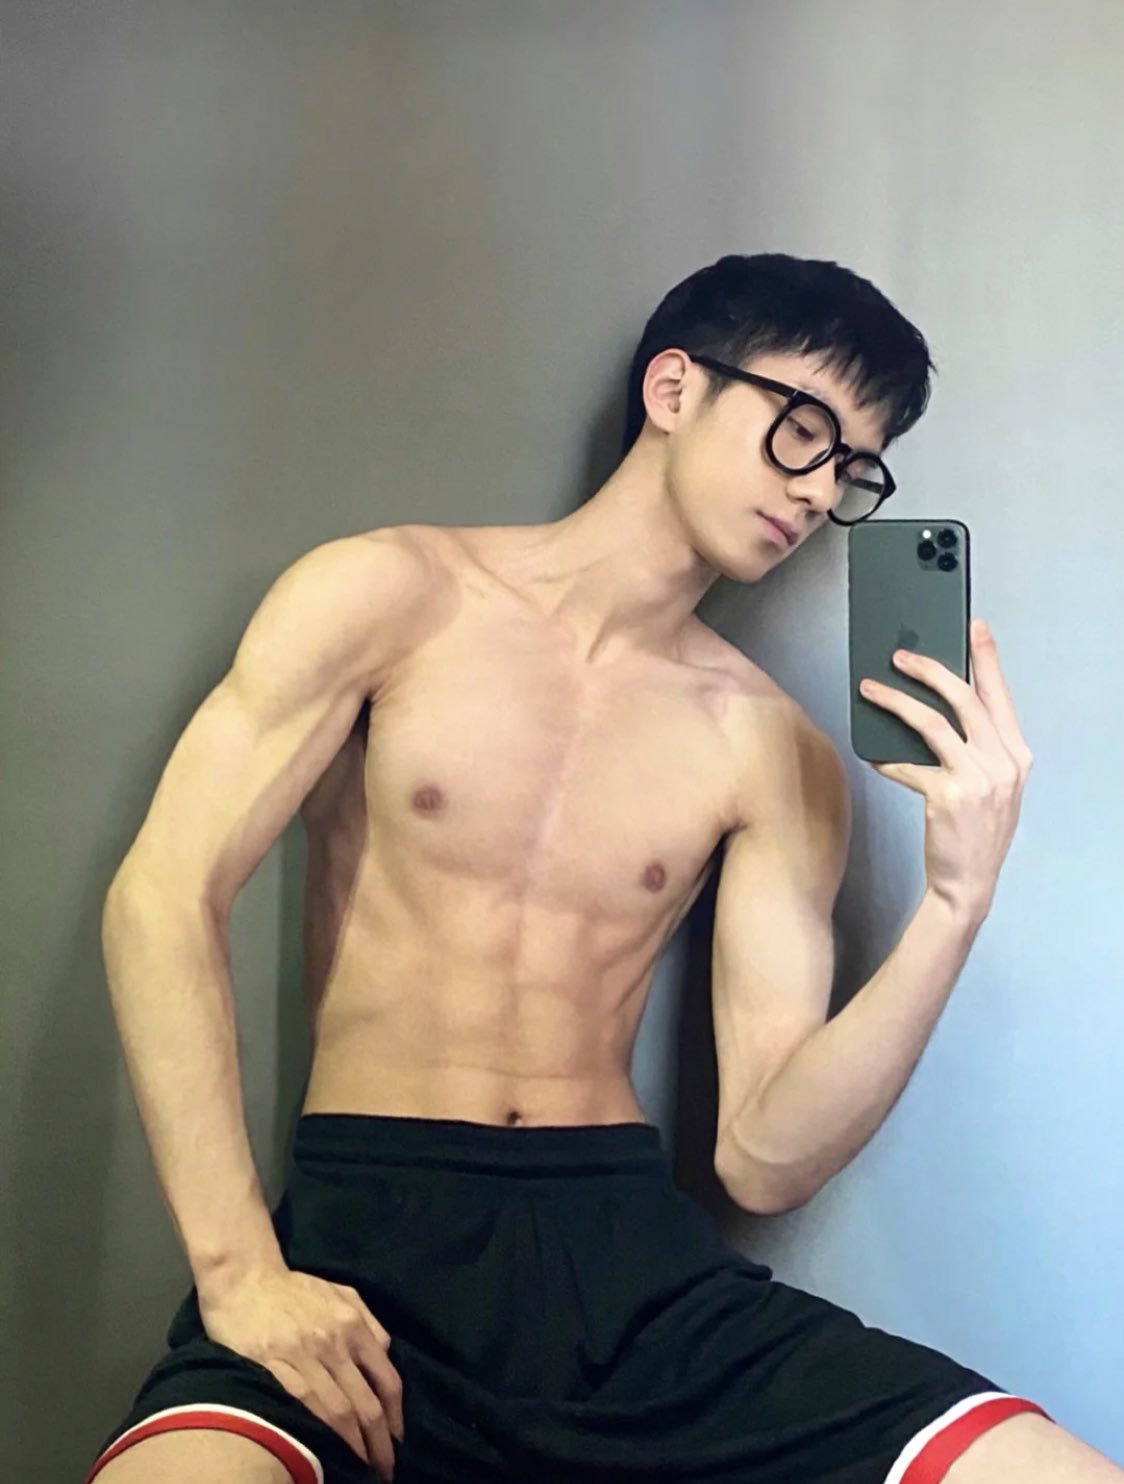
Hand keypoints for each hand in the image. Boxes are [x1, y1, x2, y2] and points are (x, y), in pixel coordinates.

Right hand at [198, 1264, 403, 1480]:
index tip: (398, 1441)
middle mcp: (336, 1341)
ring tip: (362, 1470)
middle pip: (367, 1403)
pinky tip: (327, 1452)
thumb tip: (386, 1355)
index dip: (396, 1416)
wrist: (244, 1277)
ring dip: (355, 1446)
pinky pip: (306, 1407)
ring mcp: (306, 1355)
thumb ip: (367, 1321)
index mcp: (354, 1323)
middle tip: (385, 1471)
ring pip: (340, 1411)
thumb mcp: (340, 1292)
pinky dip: (321, 1434)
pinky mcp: (276, 1367)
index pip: (386, 1379)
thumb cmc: (293, 1288)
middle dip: (380, 1443)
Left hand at [859, 618, 1033, 919]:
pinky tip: (872, 755)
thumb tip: (938, 709)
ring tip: (870, 689)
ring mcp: (978, 779)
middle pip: (965, 699)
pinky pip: (908, 765)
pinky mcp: (948, 796)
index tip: (975, 627)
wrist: (969, 883)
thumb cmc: (975, 831)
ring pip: (932, 723)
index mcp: (1018, 755)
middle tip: (900, 655)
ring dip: (896, 701)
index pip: (1001, 697)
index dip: (988, 659)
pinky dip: (887, 759)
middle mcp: (1004, 762)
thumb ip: (979, 749)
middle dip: (930, 670)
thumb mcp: (993, 787)